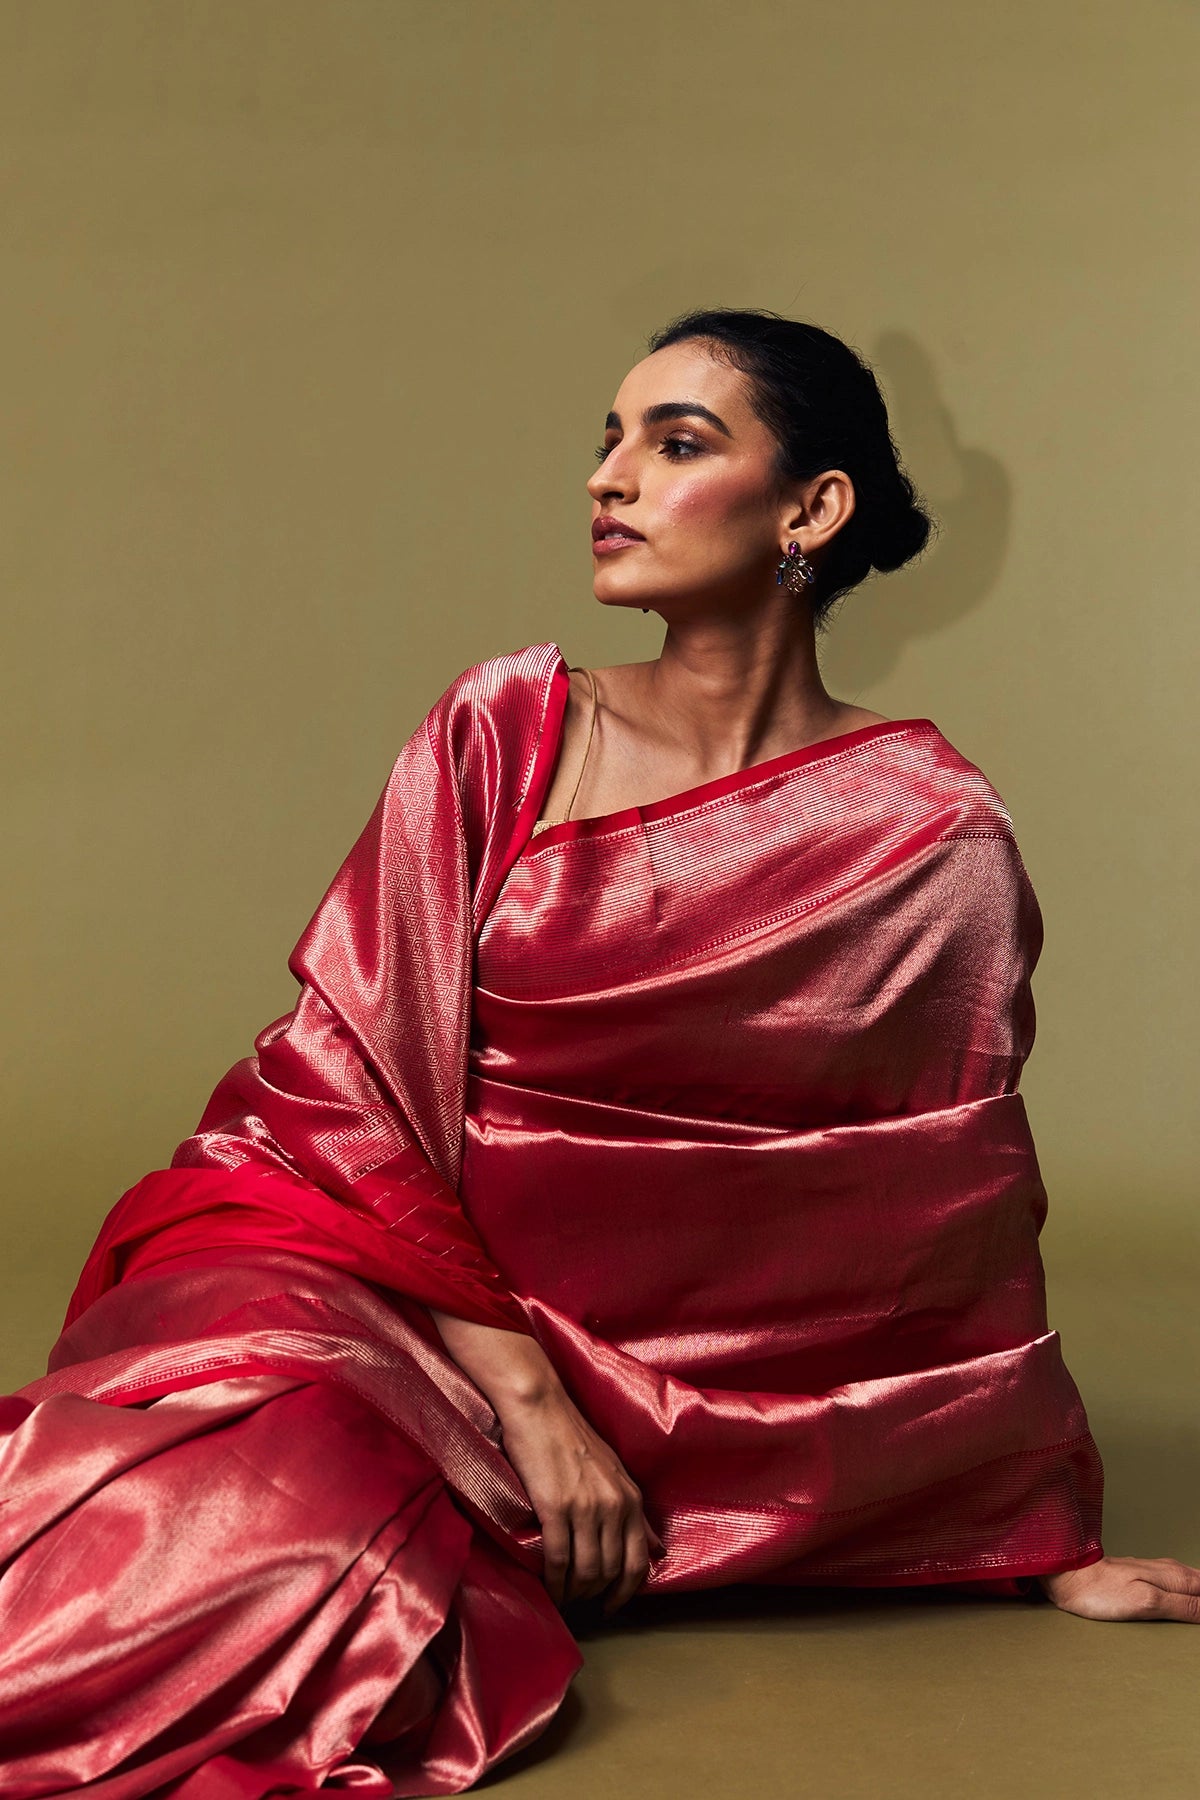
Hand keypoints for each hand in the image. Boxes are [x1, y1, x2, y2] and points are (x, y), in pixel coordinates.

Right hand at [494, 1382, 650, 1613]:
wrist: (540, 1407)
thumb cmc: (573, 1437)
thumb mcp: (615, 1472)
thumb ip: (633, 1511)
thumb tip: (656, 1550)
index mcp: (631, 1498)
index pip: (638, 1561)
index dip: (625, 1592)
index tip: (611, 1606)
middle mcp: (614, 1505)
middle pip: (611, 1571)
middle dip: (595, 1594)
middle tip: (579, 1601)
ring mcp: (586, 1507)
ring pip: (587, 1571)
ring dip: (574, 1592)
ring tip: (563, 1596)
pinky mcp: (555, 1507)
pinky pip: (559, 1559)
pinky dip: (554, 1581)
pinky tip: (548, 1587)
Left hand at [1039, 1555, 1199, 1620]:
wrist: (1070, 1577)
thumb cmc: (1102, 1592)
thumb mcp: (1147, 1602)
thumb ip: (1183, 1606)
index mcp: (1177, 1576)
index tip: (1198, 1622)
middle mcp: (1172, 1570)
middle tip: (1195, 1623)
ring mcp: (1160, 1573)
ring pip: (1194, 1585)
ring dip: (1196, 1600)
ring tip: (1193, 1618)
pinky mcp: (1147, 1579)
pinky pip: (1180, 1587)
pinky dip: (1189, 1598)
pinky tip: (1186, 1608)